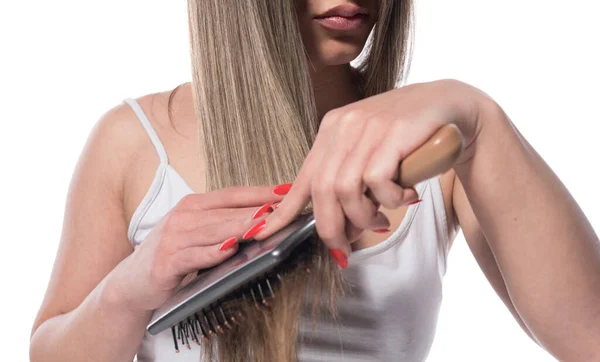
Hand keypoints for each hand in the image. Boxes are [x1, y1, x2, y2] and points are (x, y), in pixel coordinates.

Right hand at [107, 186, 283, 311]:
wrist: (132, 283)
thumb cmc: (171, 256)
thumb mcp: (197, 234)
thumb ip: (223, 224)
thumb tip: (265, 218)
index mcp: (193, 205)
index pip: (232, 194)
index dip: (260, 191)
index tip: (287, 191)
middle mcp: (182, 216)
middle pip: (227, 209)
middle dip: (258, 208)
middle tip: (286, 207)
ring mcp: (172, 238)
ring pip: (214, 230)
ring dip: (241, 227)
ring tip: (265, 224)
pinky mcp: (165, 263)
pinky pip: (193, 256)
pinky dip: (212, 253)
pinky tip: (230, 250)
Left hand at [254, 79, 483, 264]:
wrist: (449, 107)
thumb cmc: (406, 140)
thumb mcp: (368, 155)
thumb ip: (348, 182)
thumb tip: (336, 228)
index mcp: (331, 130)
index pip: (302, 177)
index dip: (285, 211)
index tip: (268, 234)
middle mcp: (344, 126)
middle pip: (322, 190)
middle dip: (332, 227)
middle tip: (346, 245)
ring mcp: (367, 127)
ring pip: (347, 190)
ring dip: (365, 217)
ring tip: (382, 220)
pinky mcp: (392, 134)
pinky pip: (378, 183)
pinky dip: (391, 201)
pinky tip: (406, 196)